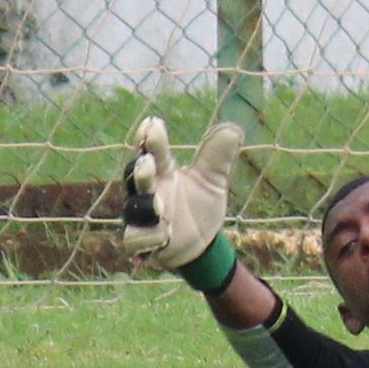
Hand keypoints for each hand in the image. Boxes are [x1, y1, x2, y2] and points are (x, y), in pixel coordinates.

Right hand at [115, 114, 248, 274]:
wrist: (200, 243)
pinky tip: (163, 236)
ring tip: (159, 205)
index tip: (152, 123)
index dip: (151, 139)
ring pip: (134, 208)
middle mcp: (149, 191)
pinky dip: (148, 237)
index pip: (154, 152)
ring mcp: (143, 217)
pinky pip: (136, 239)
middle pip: (137, 176)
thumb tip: (234, 129)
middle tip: (147, 162)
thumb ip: (218, 157)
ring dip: (146, 205)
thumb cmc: (199, 204)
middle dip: (141, 170)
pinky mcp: (143, 242)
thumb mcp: (212, 180)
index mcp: (164, 172)